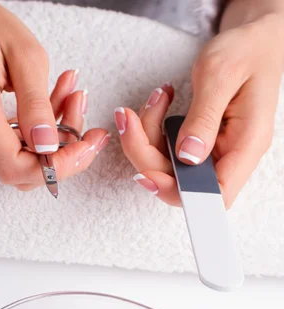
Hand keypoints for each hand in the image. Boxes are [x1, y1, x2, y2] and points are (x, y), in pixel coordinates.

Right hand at [0, 0, 108, 188]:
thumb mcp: (24, 53)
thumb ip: (37, 104)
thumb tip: (48, 147)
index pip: (12, 165)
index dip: (53, 167)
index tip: (85, 147)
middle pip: (18, 169)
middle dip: (61, 153)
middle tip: (87, 123)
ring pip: (19, 159)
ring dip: (53, 139)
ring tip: (72, 97)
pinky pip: (10, 146)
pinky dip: (38, 132)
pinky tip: (54, 102)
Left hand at [116, 14, 283, 207]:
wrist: (254, 40)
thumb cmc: (245, 51)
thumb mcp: (220, 75)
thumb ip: (203, 118)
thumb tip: (187, 157)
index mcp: (246, 145)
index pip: (215, 194)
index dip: (179, 193)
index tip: (148, 175)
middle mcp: (230, 155)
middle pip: (181, 183)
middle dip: (147, 156)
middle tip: (130, 121)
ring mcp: (213, 151)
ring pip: (168, 166)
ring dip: (147, 138)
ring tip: (155, 99)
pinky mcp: (199, 144)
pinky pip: (168, 150)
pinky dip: (153, 130)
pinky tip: (159, 103)